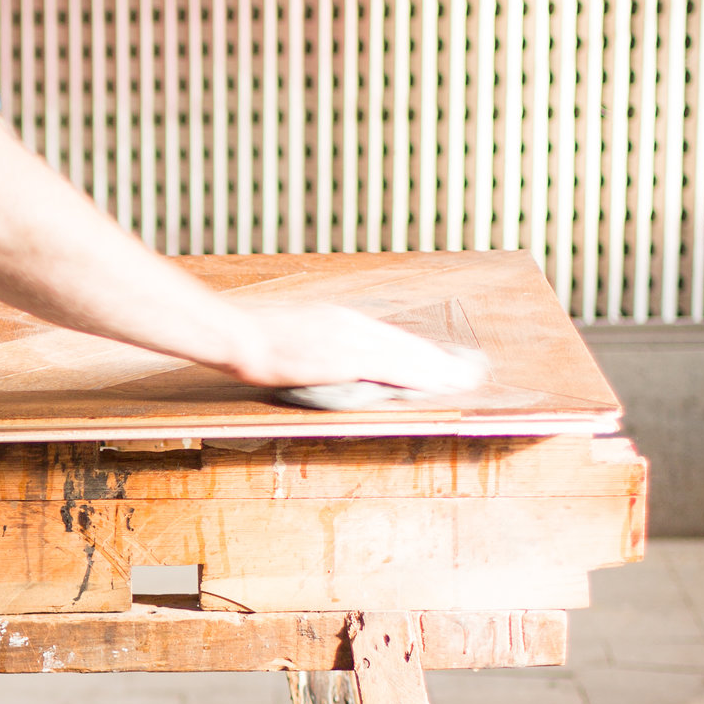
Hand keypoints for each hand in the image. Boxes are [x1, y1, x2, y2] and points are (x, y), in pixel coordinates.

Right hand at [224, 302, 490, 391]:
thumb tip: (331, 362)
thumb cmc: (251, 337)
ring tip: (464, 381)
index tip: (441, 360)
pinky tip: (436, 384)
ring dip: (438, 370)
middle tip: (469, 372)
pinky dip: (417, 376)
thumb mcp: (290, 335)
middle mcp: (352, 324)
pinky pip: (392, 368)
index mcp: (339, 319)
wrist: (235, 332)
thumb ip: (317, 347)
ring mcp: (350, 339)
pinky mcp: (346, 357)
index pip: (390, 337)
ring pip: (406, 355)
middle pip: (406, 343)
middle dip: (439, 360)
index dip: (418, 351)